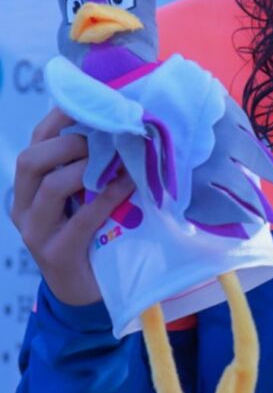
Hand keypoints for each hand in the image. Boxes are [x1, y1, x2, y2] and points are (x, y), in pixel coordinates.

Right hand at [11, 108, 134, 305]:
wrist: (85, 292)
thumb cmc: (90, 234)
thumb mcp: (86, 196)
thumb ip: (93, 168)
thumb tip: (126, 127)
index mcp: (29, 187)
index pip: (36, 142)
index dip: (60, 118)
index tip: (91, 100)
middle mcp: (23, 206)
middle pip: (31, 160)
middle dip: (69, 143)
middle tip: (104, 138)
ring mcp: (35, 232)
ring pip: (49, 186)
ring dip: (86, 167)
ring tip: (116, 160)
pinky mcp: (55, 254)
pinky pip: (80, 220)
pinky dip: (107, 198)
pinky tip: (128, 185)